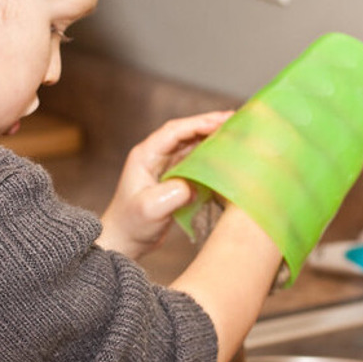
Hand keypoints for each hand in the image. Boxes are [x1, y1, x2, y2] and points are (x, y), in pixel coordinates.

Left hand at [97, 111, 232, 259]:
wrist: (125, 240)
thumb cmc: (131, 224)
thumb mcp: (150, 209)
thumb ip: (171, 195)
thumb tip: (193, 186)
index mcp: (145, 155)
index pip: (174, 131)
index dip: (198, 124)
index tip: (221, 121)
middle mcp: (156, 156)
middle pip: (186, 133)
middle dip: (210, 126)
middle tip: (237, 121)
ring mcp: (166, 167)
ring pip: (192, 145)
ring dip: (213, 139)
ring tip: (237, 135)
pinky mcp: (175, 179)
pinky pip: (196, 161)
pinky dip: (211, 157)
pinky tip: (227, 158)